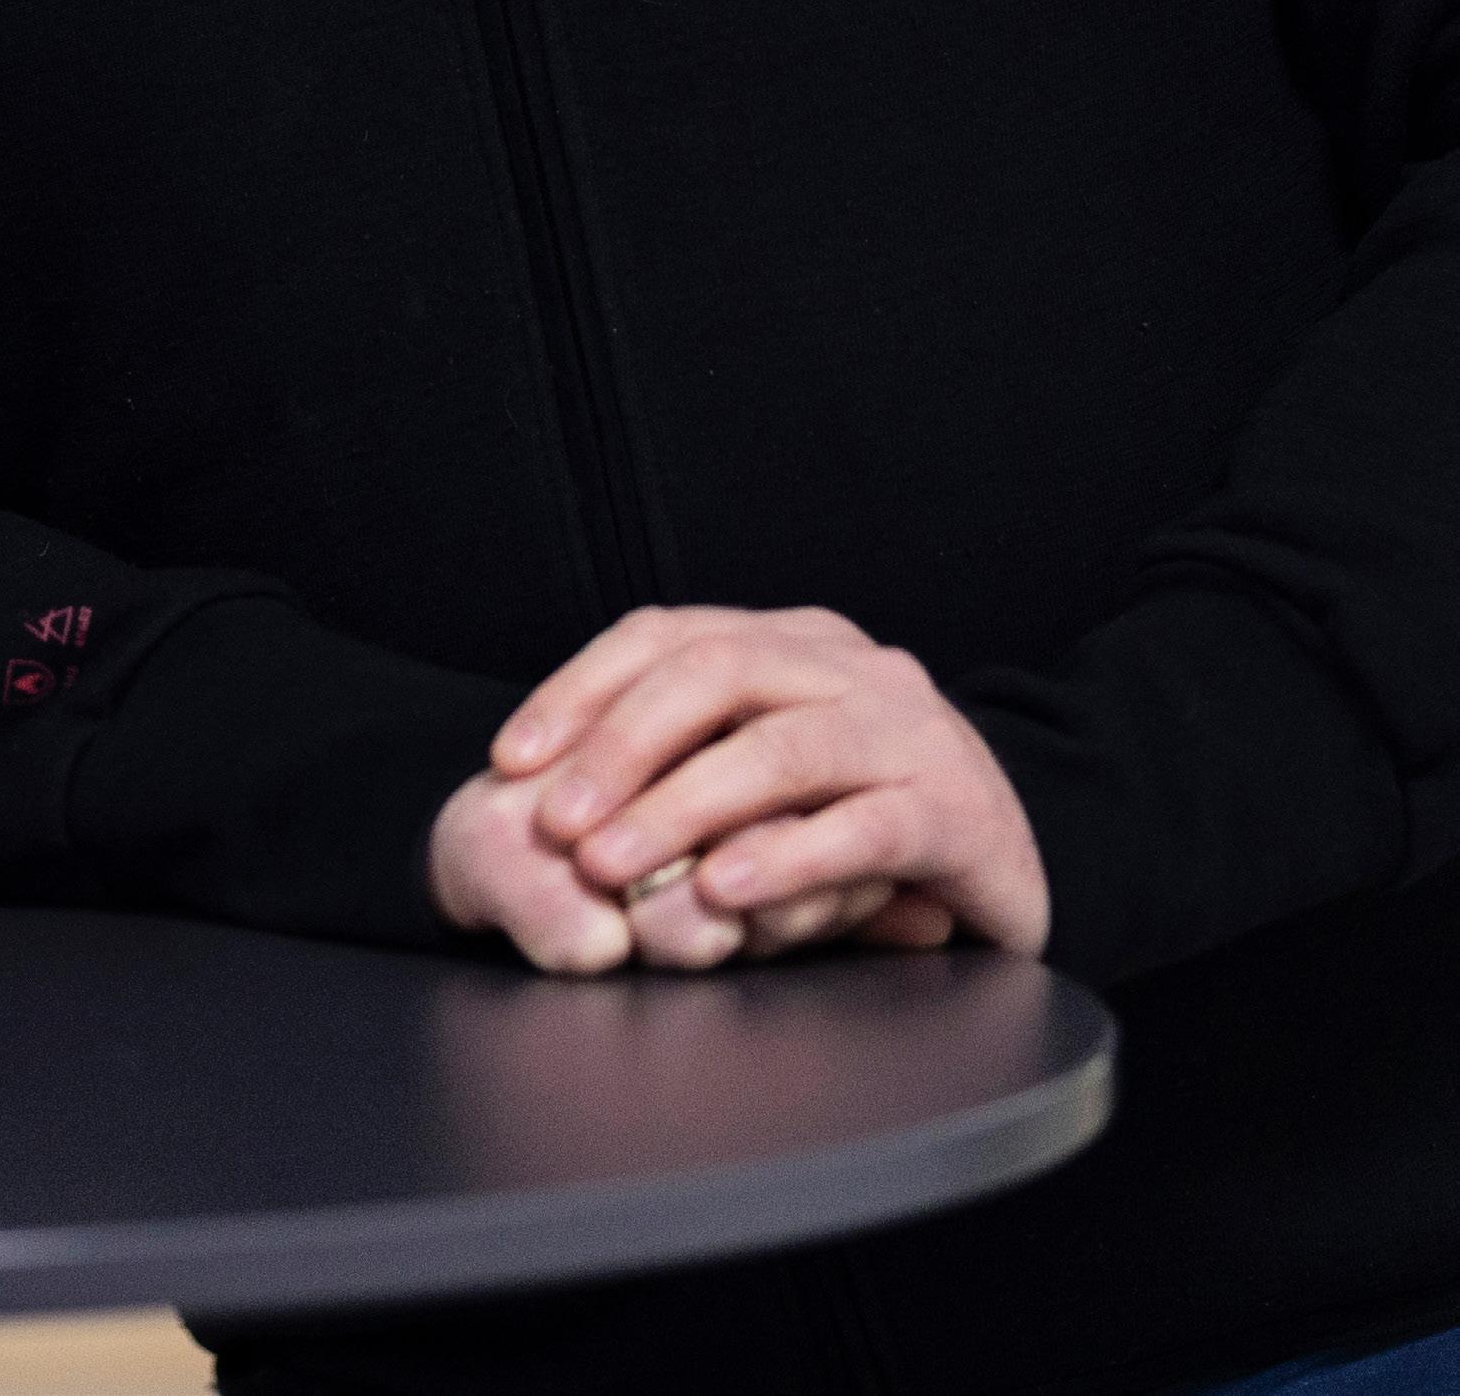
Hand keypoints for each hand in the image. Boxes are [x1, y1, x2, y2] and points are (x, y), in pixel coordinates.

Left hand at [492, 604, 1048, 964]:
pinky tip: (725, 888)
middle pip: (716, 673)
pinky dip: (786, 857)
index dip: (579, 691)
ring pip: (782, 749)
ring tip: (614, 862)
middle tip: (556, 823)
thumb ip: (684, 757)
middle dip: (621, 748)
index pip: (663, 635)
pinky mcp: (957, 813)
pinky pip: (863, 828)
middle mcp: (848, 665)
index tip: (512, 760)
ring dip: (684, 807)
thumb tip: (547, 787)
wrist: (1011, 856)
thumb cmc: (859, 817)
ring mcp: (909, 731)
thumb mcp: (763, 769)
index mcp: (789, 639)